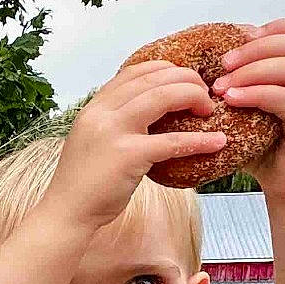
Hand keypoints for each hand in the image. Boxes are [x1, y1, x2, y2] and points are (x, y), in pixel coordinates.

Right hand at [48, 60, 226, 230]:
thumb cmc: (83, 184)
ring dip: (194, 97)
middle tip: (205, 95)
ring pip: (164, 96)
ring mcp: (113, 132)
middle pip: (154, 78)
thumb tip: (149, 115)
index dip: (166, 69)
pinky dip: (200, 140)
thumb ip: (114, 123)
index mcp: (94, 107)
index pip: (135, 71)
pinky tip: (218, 142)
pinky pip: (173, 141)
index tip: (184, 79)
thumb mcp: (93, 141)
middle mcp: (102, 113)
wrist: (66, 213)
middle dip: (187, 80)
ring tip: (209, 110)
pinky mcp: (128, 156)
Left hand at [214, 19, 284, 200]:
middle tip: (223, 62)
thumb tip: (214, 61)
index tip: (241, 36)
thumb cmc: (275, 150)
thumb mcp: (261, 109)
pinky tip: (232, 98)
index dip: (275, 29)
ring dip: (253, 70)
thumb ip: (250, 83)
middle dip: (256, 49)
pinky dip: (256, 93)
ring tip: (221, 84)